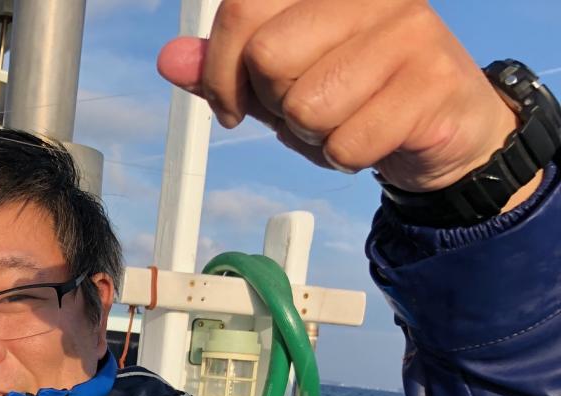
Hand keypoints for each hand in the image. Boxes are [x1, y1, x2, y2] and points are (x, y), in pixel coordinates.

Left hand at [157, 0, 529, 197]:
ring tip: (345, 121)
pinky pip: (347, 144)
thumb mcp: (277, 83)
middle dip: (275, 104)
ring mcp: (408, 30)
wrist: (445, 127)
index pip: (241, 9)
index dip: (222, 71)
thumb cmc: (354, 97)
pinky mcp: (432, 81)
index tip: (234, 105)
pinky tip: (374, 137)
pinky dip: (347, 158)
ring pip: (306, 107)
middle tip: (307, 110)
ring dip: (313, 137)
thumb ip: (224, 70)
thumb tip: (171, 60)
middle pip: (268, 58)